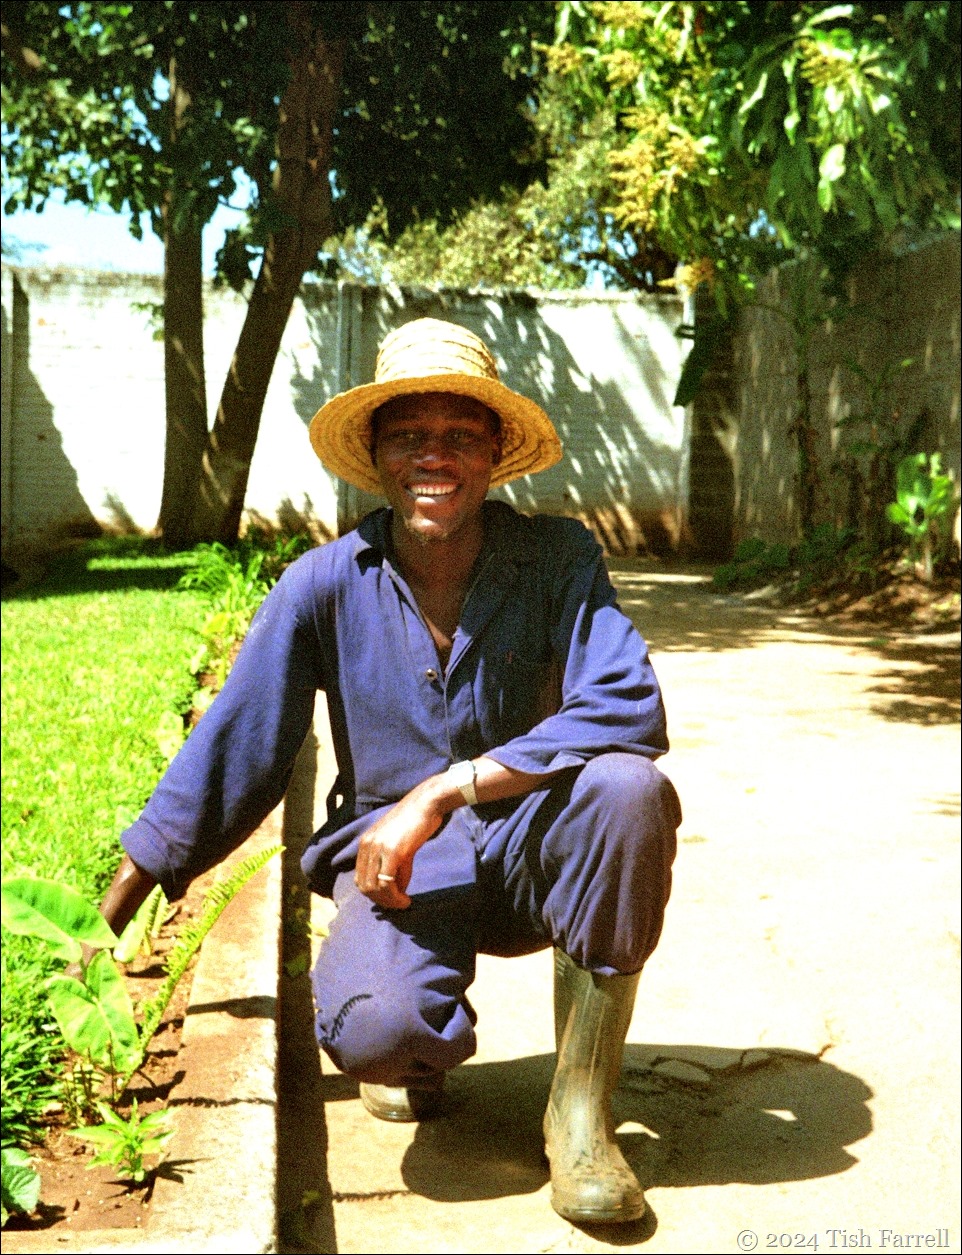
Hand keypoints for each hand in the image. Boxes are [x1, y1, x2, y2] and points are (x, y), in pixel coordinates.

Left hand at [354, 786, 444, 909]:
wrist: (427, 803)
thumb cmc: (416, 821)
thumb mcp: (398, 844)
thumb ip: (395, 866)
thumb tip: (397, 891)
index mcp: (365, 842)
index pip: (360, 878)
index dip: (373, 894)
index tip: (390, 900)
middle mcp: (367, 845)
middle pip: (364, 886)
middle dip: (381, 901)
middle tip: (397, 905)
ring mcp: (378, 848)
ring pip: (374, 888)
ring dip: (389, 902)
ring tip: (403, 903)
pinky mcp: (392, 851)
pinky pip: (387, 883)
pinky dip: (395, 897)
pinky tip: (406, 900)